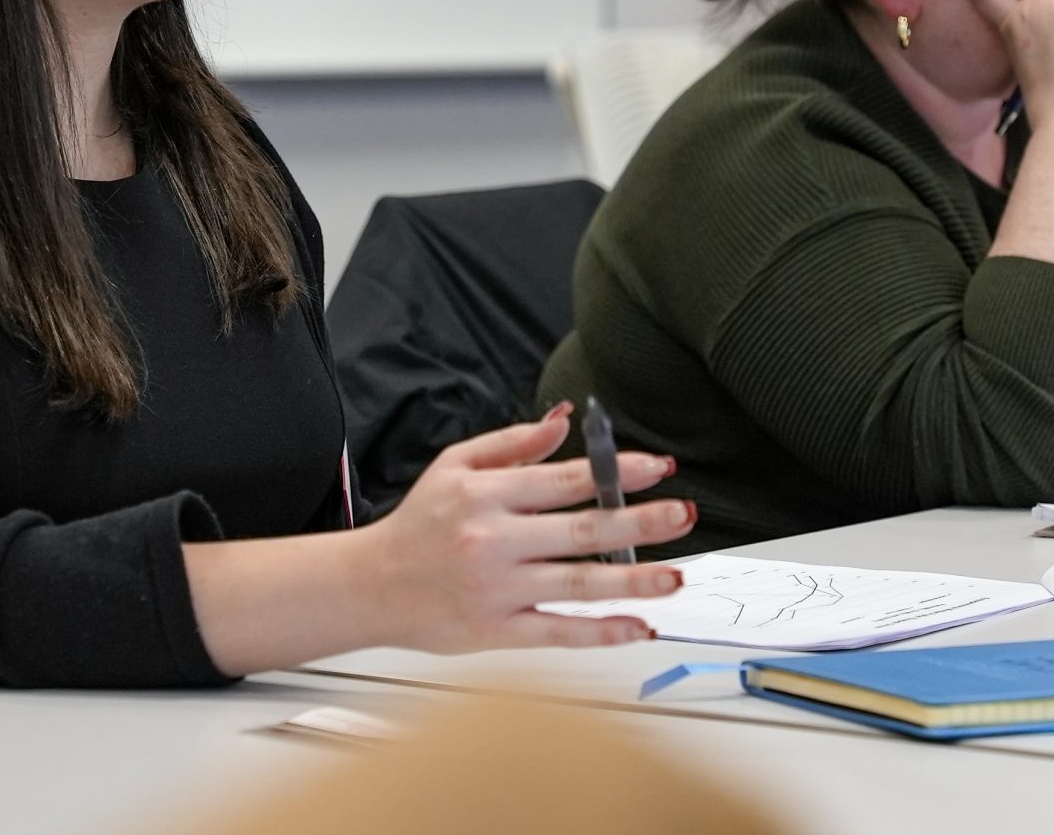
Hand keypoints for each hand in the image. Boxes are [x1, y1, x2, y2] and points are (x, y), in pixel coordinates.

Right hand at [361, 402, 694, 653]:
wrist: (369, 586)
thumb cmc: (417, 525)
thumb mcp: (454, 465)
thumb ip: (513, 443)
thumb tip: (564, 421)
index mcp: (486, 494)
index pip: (566, 479)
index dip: (618, 472)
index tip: (659, 467)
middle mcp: (494, 541)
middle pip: (581, 531)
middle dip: (640, 522)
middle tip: (683, 515)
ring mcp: (497, 589)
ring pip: (577, 584)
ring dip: (633, 581)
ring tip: (675, 577)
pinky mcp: (496, 630)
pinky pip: (558, 632)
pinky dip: (600, 632)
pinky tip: (636, 627)